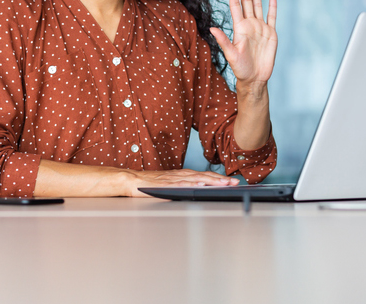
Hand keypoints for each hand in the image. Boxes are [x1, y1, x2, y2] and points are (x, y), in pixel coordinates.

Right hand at [124, 169, 239, 197]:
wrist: (131, 180)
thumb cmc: (148, 184)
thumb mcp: (168, 184)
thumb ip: (181, 186)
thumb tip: (196, 191)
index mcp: (181, 175)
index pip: (203, 175)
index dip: (218, 178)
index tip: (231, 181)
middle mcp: (179, 175)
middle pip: (203, 176)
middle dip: (220, 180)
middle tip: (234, 182)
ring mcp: (173, 179)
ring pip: (196, 179)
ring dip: (211, 181)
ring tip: (224, 184)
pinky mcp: (166, 185)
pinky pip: (182, 184)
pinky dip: (193, 184)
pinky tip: (202, 186)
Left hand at [210, 0, 276, 88]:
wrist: (255, 78)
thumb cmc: (240, 68)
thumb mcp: (231, 55)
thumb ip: (223, 41)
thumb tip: (211, 29)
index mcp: (239, 28)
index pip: (235, 6)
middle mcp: (249, 25)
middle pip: (247, 1)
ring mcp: (260, 28)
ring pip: (258, 5)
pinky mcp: (271, 33)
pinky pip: (272, 17)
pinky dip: (272, 6)